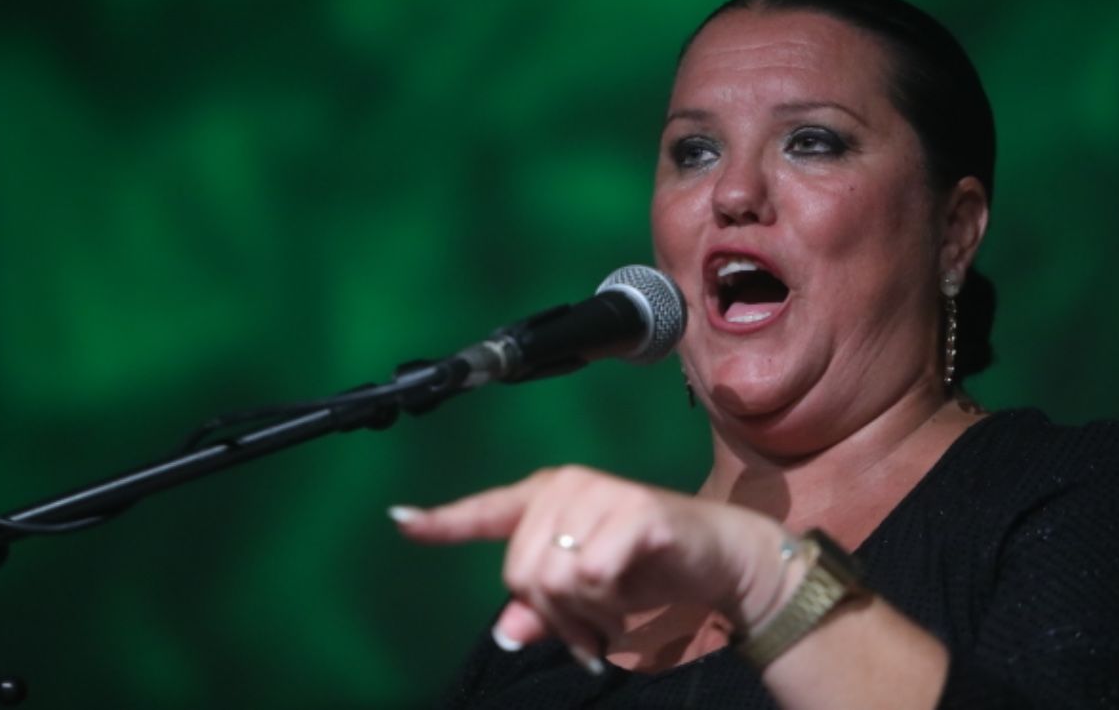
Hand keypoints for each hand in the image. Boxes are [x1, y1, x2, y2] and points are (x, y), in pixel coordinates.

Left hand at [391, 465, 783, 671]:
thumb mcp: (587, 598)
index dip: (442, 521)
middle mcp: (568, 485)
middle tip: (588, 629)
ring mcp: (601, 492)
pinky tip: (626, 601)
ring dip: (582, 615)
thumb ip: (543, 609)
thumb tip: (508, 632)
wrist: (719, 560)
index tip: (399, 521)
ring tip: (608, 614)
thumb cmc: (645, 570)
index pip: (487, 509)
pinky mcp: (634, 510)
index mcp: (548, 497)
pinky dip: (606, 606)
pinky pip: (591, 574)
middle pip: (520, 569)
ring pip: (552, 575)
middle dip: (552, 614)